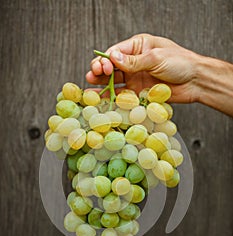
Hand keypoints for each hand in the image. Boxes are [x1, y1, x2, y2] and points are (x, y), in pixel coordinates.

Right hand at [86, 34, 200, 103]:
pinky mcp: (139, 92)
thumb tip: (112, 58)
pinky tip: (102, 100)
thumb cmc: (180, 63)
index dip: (105, 60)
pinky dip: (112, 98)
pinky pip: (123, 96)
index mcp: (138, 47)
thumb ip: (133, 61)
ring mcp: (136, 78)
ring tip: (90, 89)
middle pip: (111, 67)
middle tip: (92, 76)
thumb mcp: (156, 58)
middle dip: (100, 71)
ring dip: (102, 85)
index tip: (102, 67)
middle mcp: (135, 62)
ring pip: (114, 82)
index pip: (115, 52)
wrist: (196, 81)